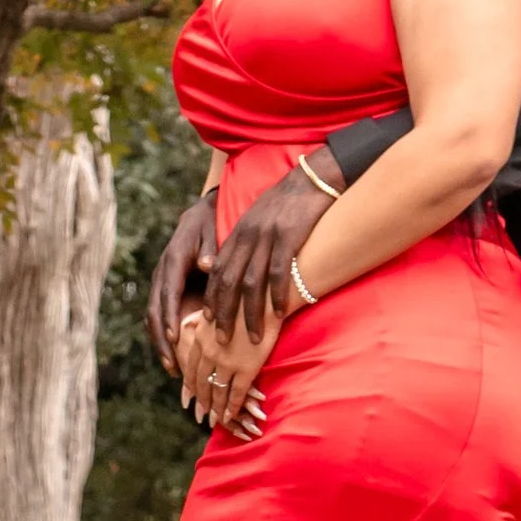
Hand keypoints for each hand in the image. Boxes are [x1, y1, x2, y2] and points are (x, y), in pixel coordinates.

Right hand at [149, 191, 220, 369]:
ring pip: (153, 317)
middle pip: (155, 310)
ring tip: (172, 369)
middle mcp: (162, 273)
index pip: (168, 292)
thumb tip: (207, 266)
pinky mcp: (165, 290)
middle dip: (161, 339)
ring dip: (161, 344)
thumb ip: (211, 250)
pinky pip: (160, 317)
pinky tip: (174, 357)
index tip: (174, 338)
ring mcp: (161, 283)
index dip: (169, 316)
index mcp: (173, 260)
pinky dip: (164, 337)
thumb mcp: (212, 231)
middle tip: (171, 364)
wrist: (200, 216)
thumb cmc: (211, 225)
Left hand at [175, 301, 280, 439]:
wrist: (268, 297)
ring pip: (216, 391)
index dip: (190, 384)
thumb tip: (190, 323)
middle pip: (200, 382)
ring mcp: (226, 361)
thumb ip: (202, 319)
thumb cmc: (246, 297)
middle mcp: (209, 351)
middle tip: (201, 412)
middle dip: (201, 400)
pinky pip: (235, 393)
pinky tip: (230, 415)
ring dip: (215, 407)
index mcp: (200, 336)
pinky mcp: (246, 368)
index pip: (189, 367)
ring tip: (215, 418)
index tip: (190, 395)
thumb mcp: (215, 306)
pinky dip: (232, 407)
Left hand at [203, 168, 328, 341]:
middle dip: (223, 314)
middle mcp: (247, 236)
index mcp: (238, 233)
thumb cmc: (289, 204)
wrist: (313, 178)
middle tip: (222, 343)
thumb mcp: (260, 221)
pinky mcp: (289, 235)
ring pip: (251, 282)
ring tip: (252, 340)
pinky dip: (277, 295)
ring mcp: (267, 236)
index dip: (211, 300)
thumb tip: (239, 274)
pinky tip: (278, 315)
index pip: (217, 273)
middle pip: (227, 281)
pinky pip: (279, 271)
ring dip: (250, 314)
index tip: (207, 324)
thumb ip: (247, 245)